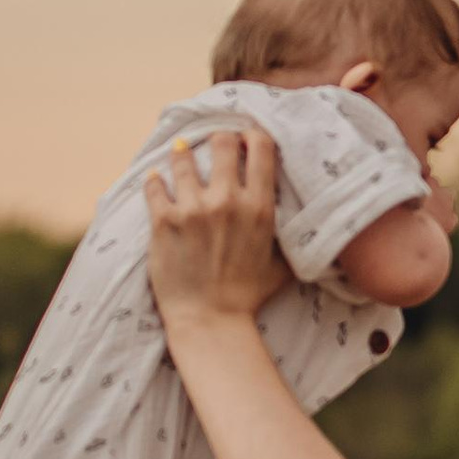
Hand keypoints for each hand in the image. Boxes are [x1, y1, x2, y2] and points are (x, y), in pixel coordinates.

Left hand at [144, 127, 288, 332]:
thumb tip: (303, 220)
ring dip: (182, 156)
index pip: (259, 147)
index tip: (244, 139)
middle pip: (222, 143)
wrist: (210, 321)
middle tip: (213, 145)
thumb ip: (288, 235)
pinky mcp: (163, 221)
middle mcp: (227, 201)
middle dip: (218, 140)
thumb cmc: (248, 295)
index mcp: (259, 207)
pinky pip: (154, 185)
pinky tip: (155, 179)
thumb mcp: (283, 263)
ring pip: (183, 159)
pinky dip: (154, 181)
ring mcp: (193, 209)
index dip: (251, 136)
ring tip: (180, 155)